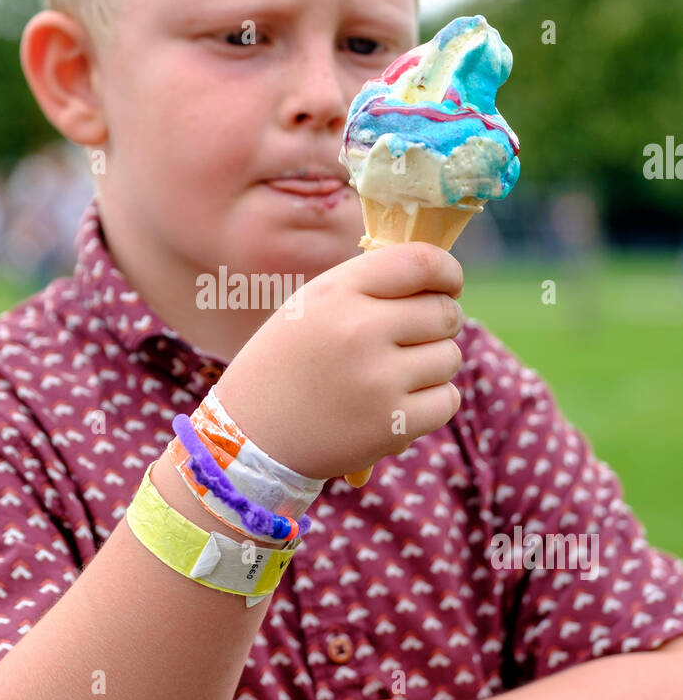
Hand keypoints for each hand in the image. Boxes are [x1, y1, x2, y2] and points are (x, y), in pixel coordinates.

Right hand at [215, 242, 464, 479]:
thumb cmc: (286, 362)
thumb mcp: (311, 306)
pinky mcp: (392, 425)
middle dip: (439, 323)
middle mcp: (359, 330)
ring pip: (450, 357)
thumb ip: (369, 285)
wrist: (249, 437)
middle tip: (413, 338)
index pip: (420, 262)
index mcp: (337, 292)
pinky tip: (399, 403)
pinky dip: (432, 402)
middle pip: (444, 312)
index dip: (447, 271)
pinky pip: (447, 400)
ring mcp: (378, 380)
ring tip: (394, 375)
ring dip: (433, 365)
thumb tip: (440, 277)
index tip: (448, 284)